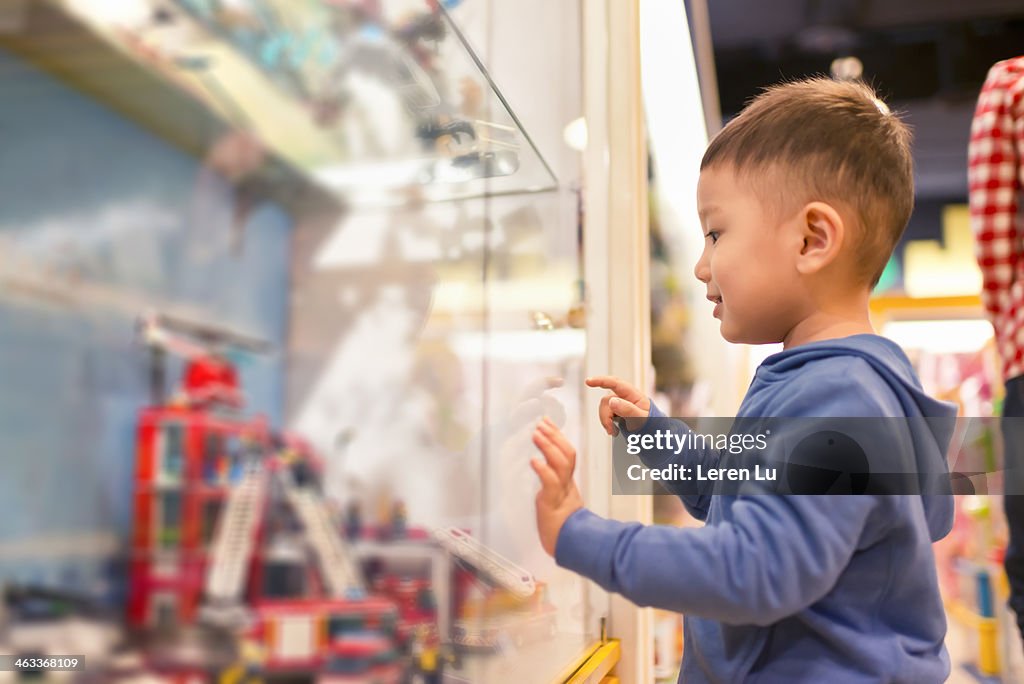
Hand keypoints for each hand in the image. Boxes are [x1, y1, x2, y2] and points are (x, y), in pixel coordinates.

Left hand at [531, 417, 583, 556]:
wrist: (567, 546)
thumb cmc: (561, 525)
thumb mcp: (556, 498)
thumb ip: (552, 482)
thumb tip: (540, 466)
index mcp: (568, 482)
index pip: (567, 453)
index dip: (558, 436)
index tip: (547, 421)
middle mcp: (567, 484)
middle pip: (567, 454)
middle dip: (554, 436)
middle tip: (541, 422)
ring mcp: (561, 493)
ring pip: (561, 465)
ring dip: (548, 447)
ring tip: (536, 434)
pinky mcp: (552, 504)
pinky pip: (551, 484)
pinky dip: (543, 470)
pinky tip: (533, 461)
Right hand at [586, 376, 649, 435]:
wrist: (652, 431)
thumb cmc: (650, 423)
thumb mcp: (641, 418)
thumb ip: (627, 409)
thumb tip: (611, 401)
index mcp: (633, 394)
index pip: (616, 383)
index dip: (601, 381)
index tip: (588, 381)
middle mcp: (624, 397)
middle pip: (606, 401)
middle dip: (605, 416)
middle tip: (611, 430)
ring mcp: (619, 403)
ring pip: (604, 409)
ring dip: (606, 421)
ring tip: (614, 432)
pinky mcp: (615, 411)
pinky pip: (605, 415)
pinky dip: (607, 423)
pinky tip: (613, 430)